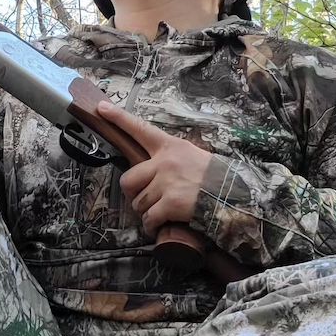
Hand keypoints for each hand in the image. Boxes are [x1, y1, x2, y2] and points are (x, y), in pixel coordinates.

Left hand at [97, 100, 212, 237]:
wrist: (234, 196)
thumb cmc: (214, 178)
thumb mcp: (193, 156)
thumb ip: (170, 158)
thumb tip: (151, 169)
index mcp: (170, 147)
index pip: (140, 129)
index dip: (119, 119)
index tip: (102, 109)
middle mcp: (165, 162)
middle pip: (128, 178)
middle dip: (133, 193)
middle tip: (145, 198)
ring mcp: (166, 182)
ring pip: (139, 202)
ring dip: (146, 211)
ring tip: (161, 211)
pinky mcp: (170, 203)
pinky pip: (149, 217)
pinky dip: (151, 225)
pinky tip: (158, 226)